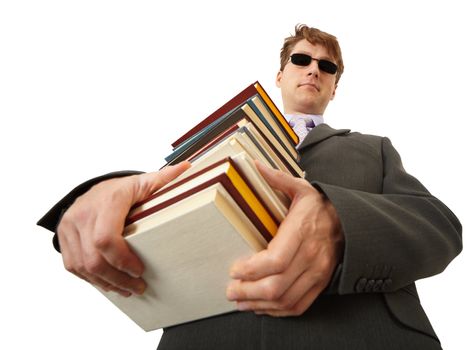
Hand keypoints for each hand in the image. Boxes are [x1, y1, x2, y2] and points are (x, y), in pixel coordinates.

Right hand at [57, 161, 190, 296]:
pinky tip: (109, 284)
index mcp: (107, 201)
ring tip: (127, 289)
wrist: (93, 189)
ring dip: (106, 283)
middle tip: (139, 287)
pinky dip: (92, 279)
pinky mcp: (63, 238)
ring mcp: (70, 227)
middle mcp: (84, 214)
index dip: (123, 260)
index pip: (107, 238)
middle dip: (118, 278)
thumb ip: (163, 178)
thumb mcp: (142, 182)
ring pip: (83, 266)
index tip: (140, 270)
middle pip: (94, 259)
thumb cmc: (121, 189)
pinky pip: (73, 266)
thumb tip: (187, 167)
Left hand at [226, 160, 343, 315]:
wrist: (348, 223)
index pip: (276, 260)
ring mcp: (317, 274)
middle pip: (276, 285)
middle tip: (230, 291)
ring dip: (258, 304)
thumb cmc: (319, 207)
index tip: (234, 269)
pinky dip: (277, 311)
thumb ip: (277, 178)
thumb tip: (254, 164)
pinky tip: (260, 307)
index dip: (251, 269)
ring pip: (285, 299)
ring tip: (239, 301)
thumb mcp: (301, 188)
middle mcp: (311, 257)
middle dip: (248, 291)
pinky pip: (298, 306)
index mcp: (302, 232)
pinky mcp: (319, 285)